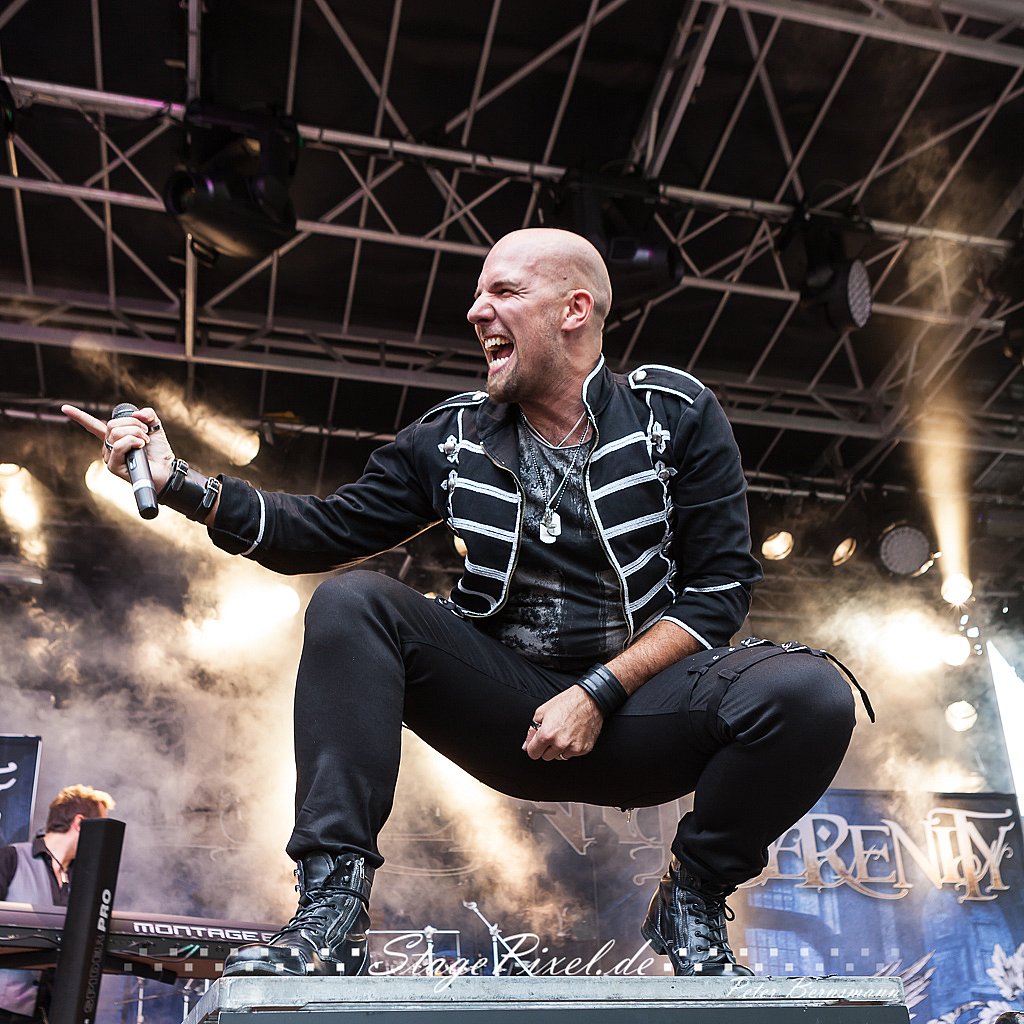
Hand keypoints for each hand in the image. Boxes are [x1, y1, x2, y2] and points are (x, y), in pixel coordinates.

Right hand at [61, 404, 175, 492]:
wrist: (167, 471)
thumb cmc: (158, 452)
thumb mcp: (154, 428)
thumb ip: (147, 415)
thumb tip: (138, 413)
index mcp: (114, 438)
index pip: (93, 426)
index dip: (79, 416)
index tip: (64, 408)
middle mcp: (108, 447)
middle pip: (112, 425)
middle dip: (133, 424)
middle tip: (146, 433)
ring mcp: (109, 457)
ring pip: (116, 433)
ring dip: (136, 433)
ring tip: (145, 442)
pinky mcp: (113, 466)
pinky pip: (119, 445)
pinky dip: (133, 441)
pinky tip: (141, 446)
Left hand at [522, 686, 603, 761]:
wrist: (589, 700)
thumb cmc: (566, 702)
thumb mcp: (542, 711)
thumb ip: (532, 730)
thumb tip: (526, 745)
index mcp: (547, 734)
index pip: (533, 753)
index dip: (534, 747)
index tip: (537, 743)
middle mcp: (560, 743)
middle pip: (546, 757)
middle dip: (546, 748)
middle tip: (552, 734)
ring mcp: (573, 748)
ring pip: (559, 757)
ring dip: (559, 749)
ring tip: (564, 733)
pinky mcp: (583, 749)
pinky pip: (572, 754)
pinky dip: (571, 748)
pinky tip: (573, 735)